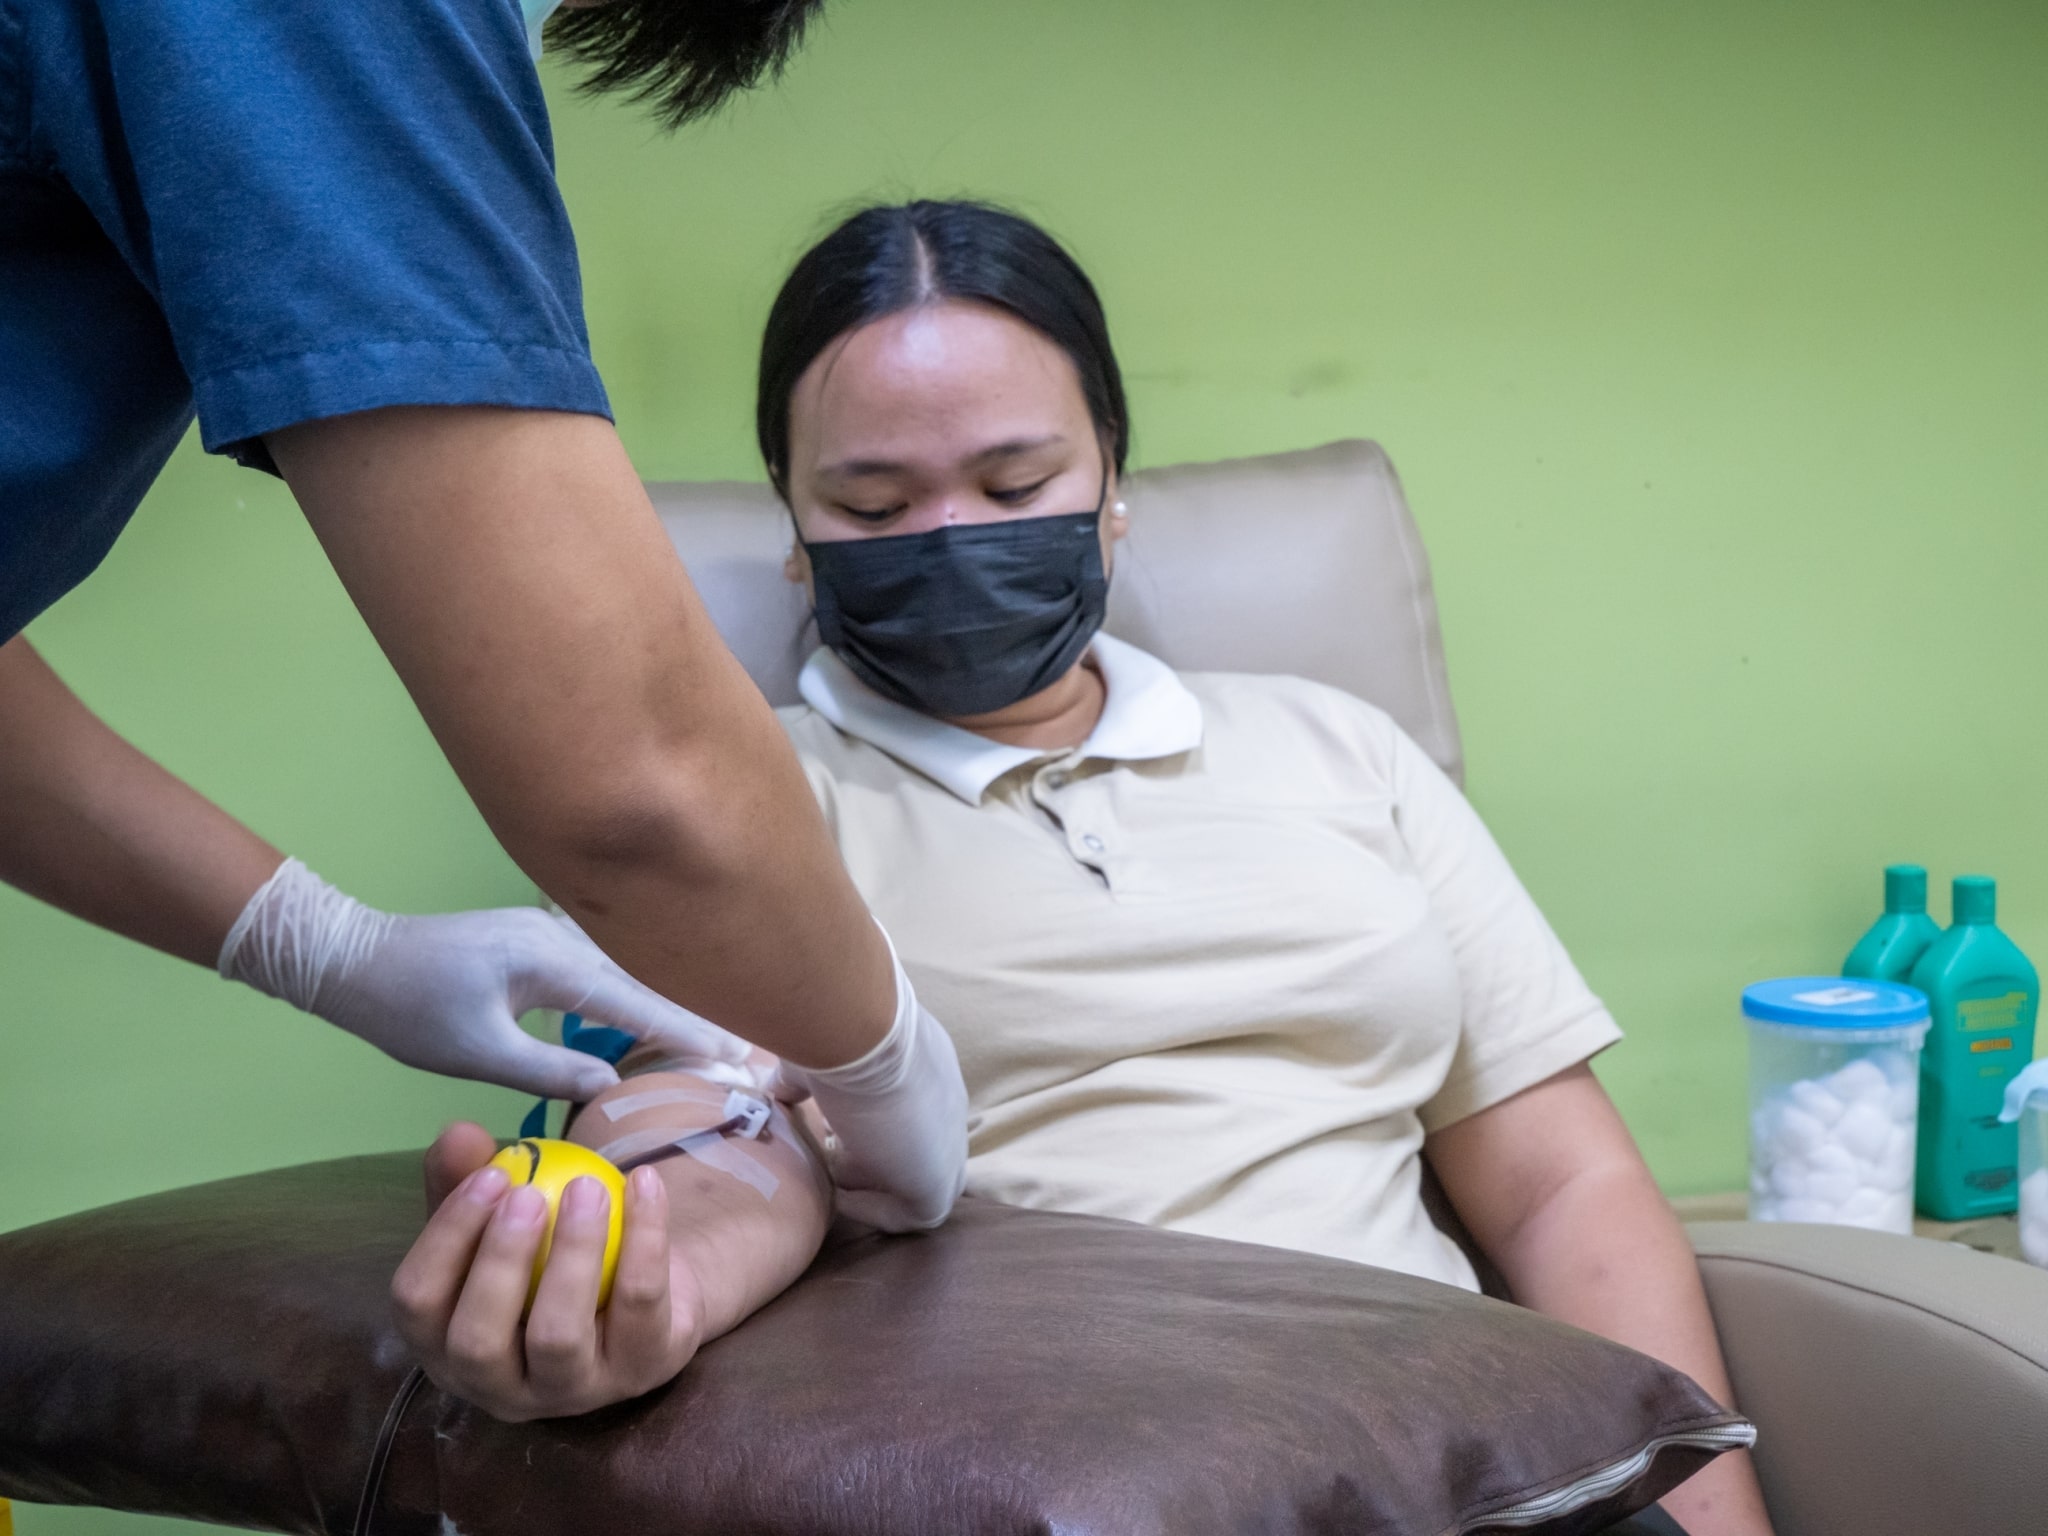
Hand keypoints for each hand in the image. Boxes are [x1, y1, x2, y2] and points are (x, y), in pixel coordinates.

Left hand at [219, 859, 750, 1097]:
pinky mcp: (532, 939)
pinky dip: (629, 993)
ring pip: (621, 971)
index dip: (686, 1031)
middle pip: (641, 979)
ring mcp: (546, 930)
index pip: (635, 1001)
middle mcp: (558, 934)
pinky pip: (599, 968)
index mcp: (550, 960)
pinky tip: (643, 1014)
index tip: (735, 1054)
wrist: (348, 959)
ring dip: (661, 1003)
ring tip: (706, 1035)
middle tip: (742, 1047)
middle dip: (690, 1013)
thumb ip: (549, 1068)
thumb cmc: (406, 1010)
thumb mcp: (475, 1053)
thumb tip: (611, 1085)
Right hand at [391, 1123, 701, 1420]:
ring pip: (559, 1337)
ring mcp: (572, 1391)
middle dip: (497, 1262)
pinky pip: (640, 1304)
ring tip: (587, 1187)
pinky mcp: (641, 1371)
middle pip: (477, 1342)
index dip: (444, 1238)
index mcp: (445, 1347)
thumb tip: (457, 1134)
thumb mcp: (500, 1217)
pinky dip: (645, 1237)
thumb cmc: (545, 1254)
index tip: (489, 1175)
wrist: (647, 1282)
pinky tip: (644, 1182)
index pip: (418, 1305)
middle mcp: (499, 1388)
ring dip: (571, 1253)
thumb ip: (470, 1176)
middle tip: (526, 1193)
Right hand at [776, 931, 968, 1231]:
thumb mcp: (817, 1057)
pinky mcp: (938, 1184)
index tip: (830, 1127)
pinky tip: (837, 1195)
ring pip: (912, 1181)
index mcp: (929, 1070)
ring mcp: (949, 1147)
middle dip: (869, 1159)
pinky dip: (872, 1210)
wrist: (860, 1035)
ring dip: (871, 1186)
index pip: (907, 1110)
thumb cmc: (839, 1033)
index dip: (868, 1124)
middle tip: (827, 1157)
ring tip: (830, 1178)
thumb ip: (801, 1079)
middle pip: (911, 1147)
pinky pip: (910, 1214)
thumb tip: (777, 1093)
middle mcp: (947, 1105)